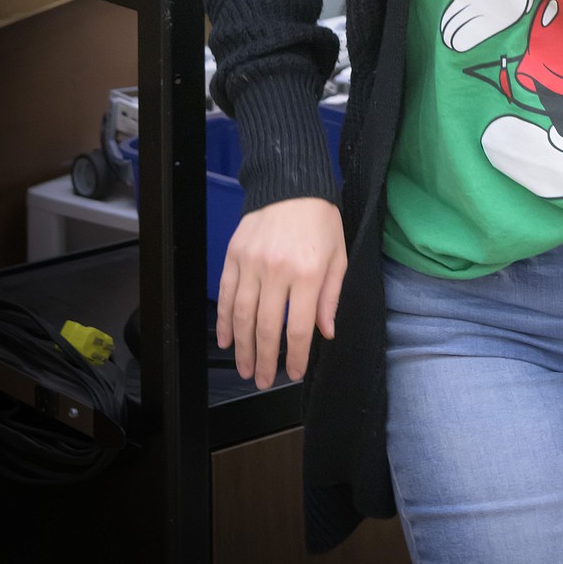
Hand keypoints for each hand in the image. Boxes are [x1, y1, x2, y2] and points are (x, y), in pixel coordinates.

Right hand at [215, 197, 345, 389]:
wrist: (292, 183)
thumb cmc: (320, 220)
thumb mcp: (337, 256)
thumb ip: (330, 296)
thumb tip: (325, 332)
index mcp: (307, 273)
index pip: (299, 326)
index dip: (296, 355)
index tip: (294, 372)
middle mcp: (277, 271)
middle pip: (267, 327)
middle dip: (265, 359)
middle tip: (263, 380)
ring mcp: (251, 264)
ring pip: (242, 316)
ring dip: (242, 348)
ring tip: (246, 369)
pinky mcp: (234, 256)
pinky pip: (227, 295)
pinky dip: (225, 321)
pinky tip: (228, 340)